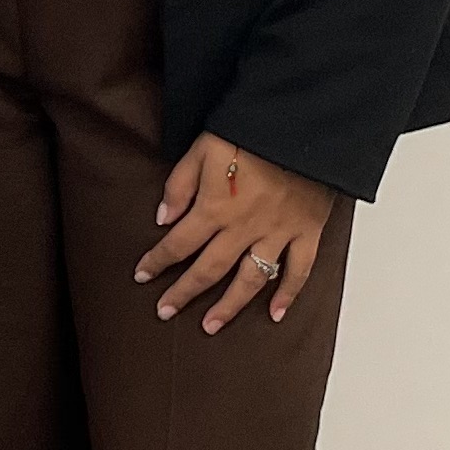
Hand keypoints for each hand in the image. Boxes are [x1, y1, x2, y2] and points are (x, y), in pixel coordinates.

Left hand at [136, 132, 337, 331]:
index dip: (158, 260)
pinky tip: (275, 314)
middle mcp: (245, 226)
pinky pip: (299, 270)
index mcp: (217, 206)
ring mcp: (278, 232)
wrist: (304, 123)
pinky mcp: (307, 231)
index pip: (179, 242)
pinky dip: (289, 294)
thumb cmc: (252, 130)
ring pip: (251, 279)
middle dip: (184, 292)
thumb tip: (163, 218)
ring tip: (210, 325)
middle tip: (165, 311)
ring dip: (230, 306)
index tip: (142, 275)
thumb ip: (180, 184)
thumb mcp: (204, 147)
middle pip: (210, 269)